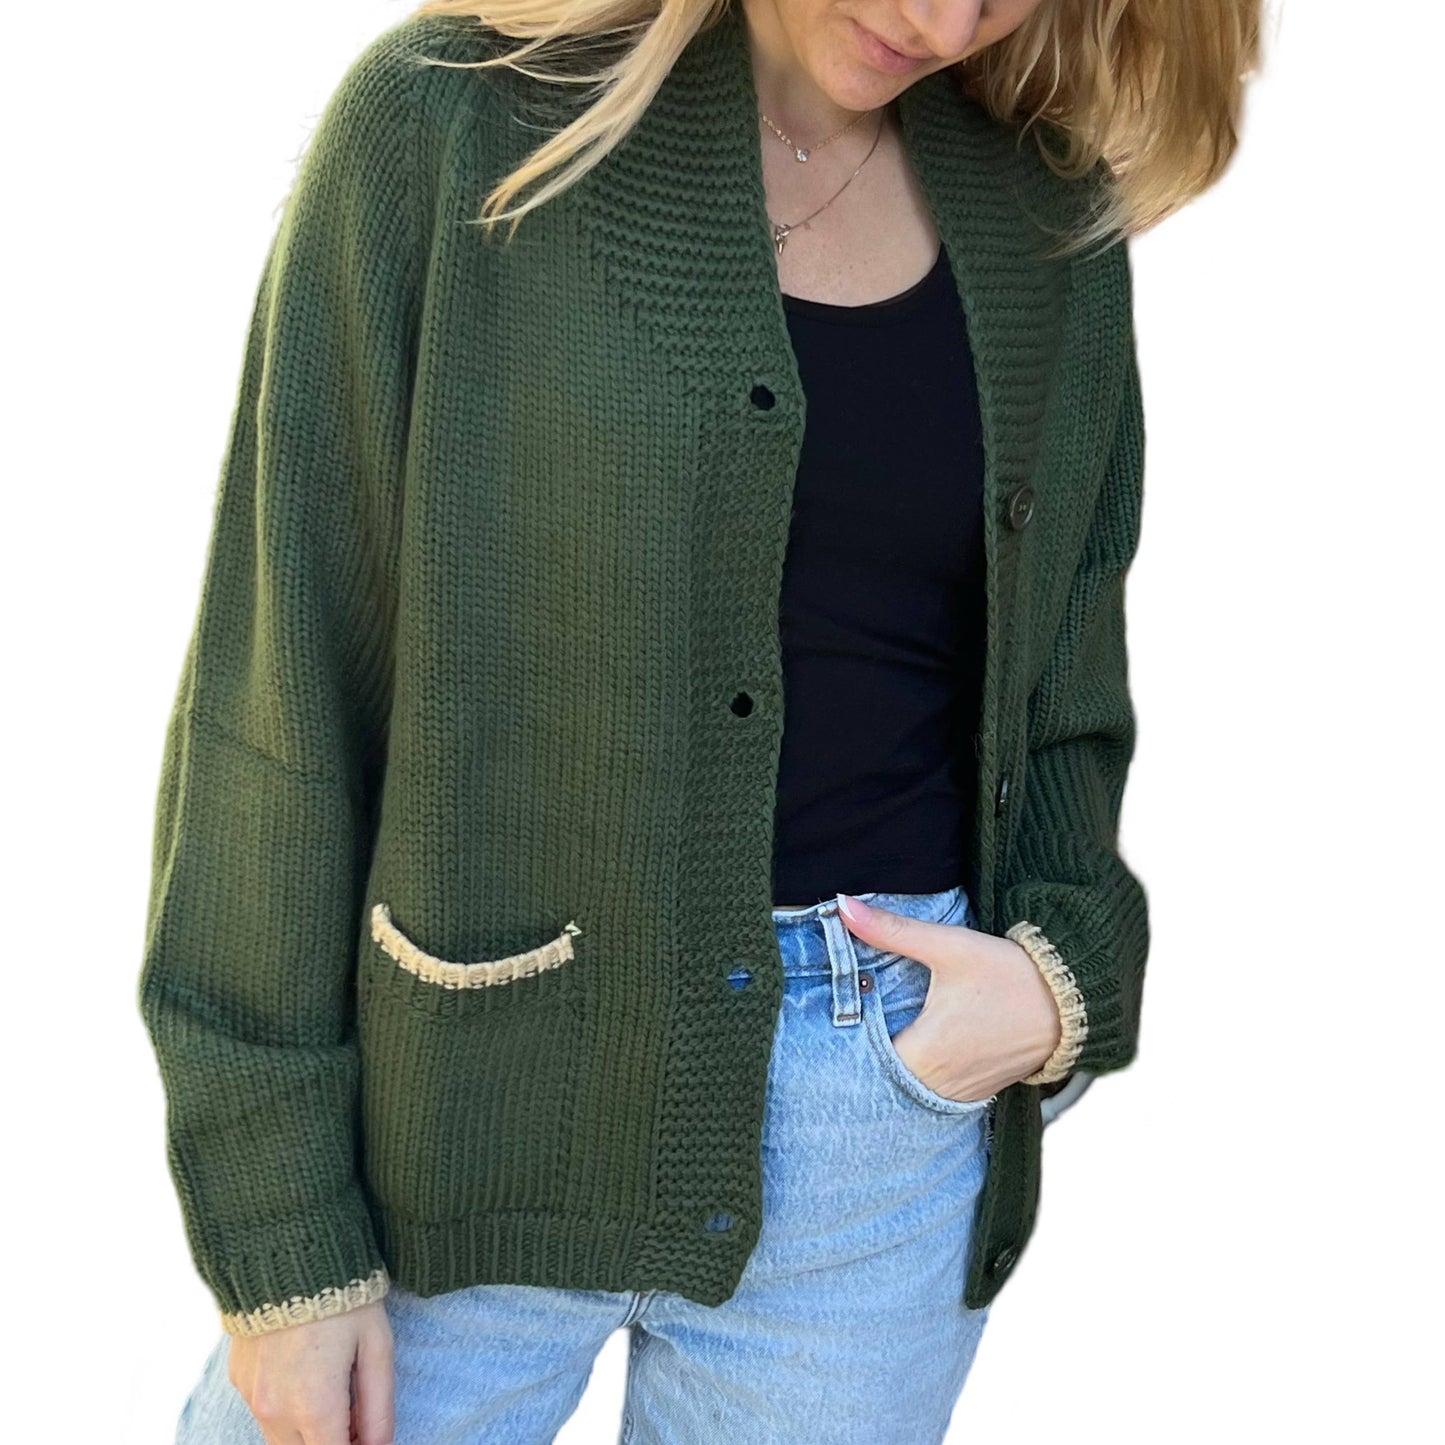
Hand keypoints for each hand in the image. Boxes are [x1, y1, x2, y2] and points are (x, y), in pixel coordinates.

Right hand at [227, 1298, 393, 1444]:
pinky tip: (305, 1369)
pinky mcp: (239, 1380)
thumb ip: (379, 1408)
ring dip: (308, 1429)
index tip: (368, 1434)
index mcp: (315, 1407)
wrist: (288, 1252)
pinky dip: (286, 1407)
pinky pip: (264, 1411)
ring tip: (333, 1386)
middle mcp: (276, 1411)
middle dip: (332, 1441)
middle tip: (355, 1413)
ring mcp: (252, 1397)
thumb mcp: (376, 1347)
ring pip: (282, 1439)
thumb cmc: (343, 1297)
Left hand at [836, 893, 1060, 1101]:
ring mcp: (963, 1092)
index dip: (842, 1048)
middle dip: (864, 1056)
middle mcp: (941, 1083)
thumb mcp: (949, 946)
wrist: (1072, 999)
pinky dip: (922, 1076)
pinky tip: (918, 1047)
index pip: (864, 1066)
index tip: (830, 1025)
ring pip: (910, 1089)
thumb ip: (892, 930)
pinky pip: (938, 1092)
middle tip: (847, 1026)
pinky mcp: (980, 1090)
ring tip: (875, 1038)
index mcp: (926, 1052)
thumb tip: (841, 906)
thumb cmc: (1010, 974)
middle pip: (883, 1080)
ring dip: (892, 1069)